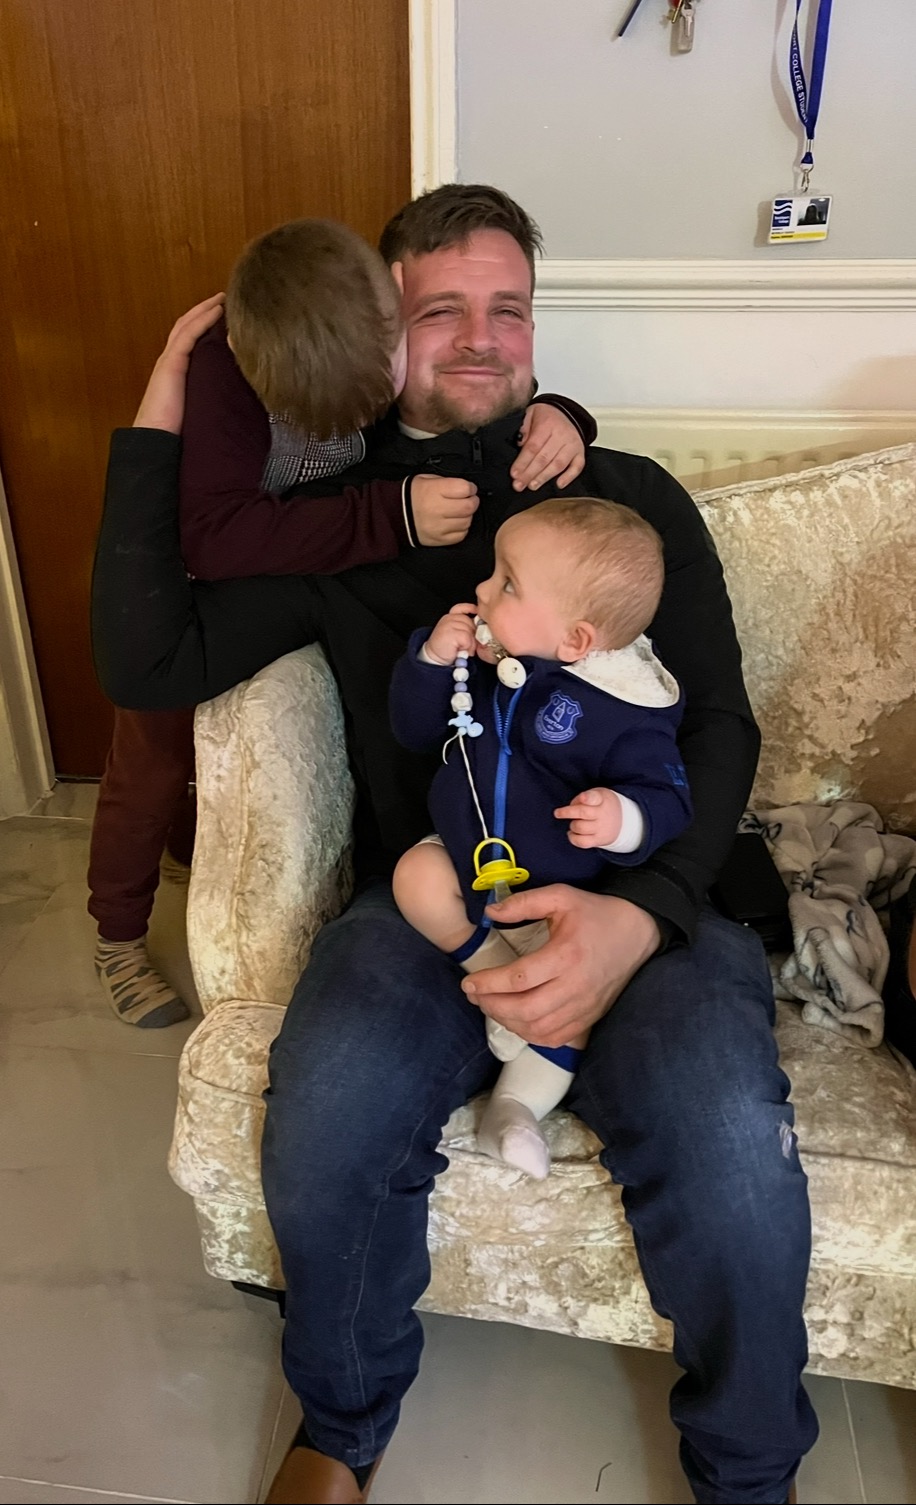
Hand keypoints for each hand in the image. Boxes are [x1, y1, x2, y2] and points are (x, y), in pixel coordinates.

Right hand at [133, 293, 225, 432]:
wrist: (157, 443)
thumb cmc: (181, 434)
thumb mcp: (203, 410)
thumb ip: (215, 399)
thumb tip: (241, 399)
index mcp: (177, 373)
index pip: (192, 341)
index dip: (207, 326)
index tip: (226, 317)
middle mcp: (171, 362)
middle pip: (188, 327)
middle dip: (206, 311)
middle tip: (226, 299)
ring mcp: (169, 361)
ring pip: (187, 325)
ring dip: (205, 309)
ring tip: (223, 299)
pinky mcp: (170, 364)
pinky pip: (187, 335)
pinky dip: (203, 320)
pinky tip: (217, 311)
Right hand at [411, 475, 478, 545]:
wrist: (396, 514)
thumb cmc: (413, 495)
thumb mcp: (427, 479)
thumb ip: (447, 482)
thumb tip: (465, 488)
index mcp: (434, 490)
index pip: (464, 488)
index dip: (470, 488)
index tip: (469, 489)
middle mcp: (437, 509)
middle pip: (468, 507)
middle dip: (472, 502)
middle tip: (469, 500)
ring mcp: (438, 527)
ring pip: (466, 522)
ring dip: (467, 516)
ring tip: (459, 512)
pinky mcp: (438, 539)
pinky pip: (460, 535)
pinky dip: (461, 529)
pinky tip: (454, 523)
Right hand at [425, 603, 478, 665]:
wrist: (434, 659)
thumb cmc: (446, 648)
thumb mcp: (455, 634)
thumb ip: (465, 627)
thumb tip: (479, 628)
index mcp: (450, 617)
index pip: (462, 608)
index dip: (471, 609)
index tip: (477, 613)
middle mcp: (449, 618)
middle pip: (471, 622)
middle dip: (473, 635)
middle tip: (468, 645)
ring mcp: (449, 624)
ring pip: (471, 631)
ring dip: (470, 643)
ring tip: (463, 649)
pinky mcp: (451, 633)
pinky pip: (468, 638)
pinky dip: (467, 646)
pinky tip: (461, 650)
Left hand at [461, 887, 660, 1047]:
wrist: (638, 932)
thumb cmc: (596, 913)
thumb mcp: (561, 896)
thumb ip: (523, 903)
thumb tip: (489, 912)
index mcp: (565, 954)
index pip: (519, 978)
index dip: (488, 983)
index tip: (469, 983)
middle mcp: (575, 985)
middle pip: (526, 1009)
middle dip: (493, 1006)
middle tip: (476, 997)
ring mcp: (584, 1006)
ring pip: (538, 1028)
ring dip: (508, 1023)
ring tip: (492, 1007)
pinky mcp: (589, 1017)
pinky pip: (555, 1038)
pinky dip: (531, 1035)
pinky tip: (517, 1022)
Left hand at [510, 403, 585, 491]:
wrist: (565, 413)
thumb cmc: (545, 417)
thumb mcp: (530, 414)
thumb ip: (523, 427)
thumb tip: (519, 442)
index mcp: (547, 424)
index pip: (533, 446)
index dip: (523, 461)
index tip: (514, 473)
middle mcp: (562, 434)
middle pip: (544, 458)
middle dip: (530, 473)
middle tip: (519, 484)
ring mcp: (572, 444)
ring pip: (558, 464)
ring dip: (544, 477)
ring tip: (533, 485)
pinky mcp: (580, 452)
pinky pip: (577, 466)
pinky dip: (569, 476)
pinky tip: (559, 485)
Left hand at [554, 787, 621, 848]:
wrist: (623, 821)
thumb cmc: (603, 804)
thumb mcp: (598, 794)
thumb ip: (583, 797)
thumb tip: (571, 807)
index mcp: (601, 799)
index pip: (594, 798)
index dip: (587, 798)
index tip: (583, 797)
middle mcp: (602, 814)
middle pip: (582, 813)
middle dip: (567, 812)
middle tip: (558, 813)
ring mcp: (601, 828)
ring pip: (579, 827)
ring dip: (572, 825)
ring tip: (574, 822)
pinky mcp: (599, 840)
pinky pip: (582, 842)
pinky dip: (573, 838)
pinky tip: (572, 833)